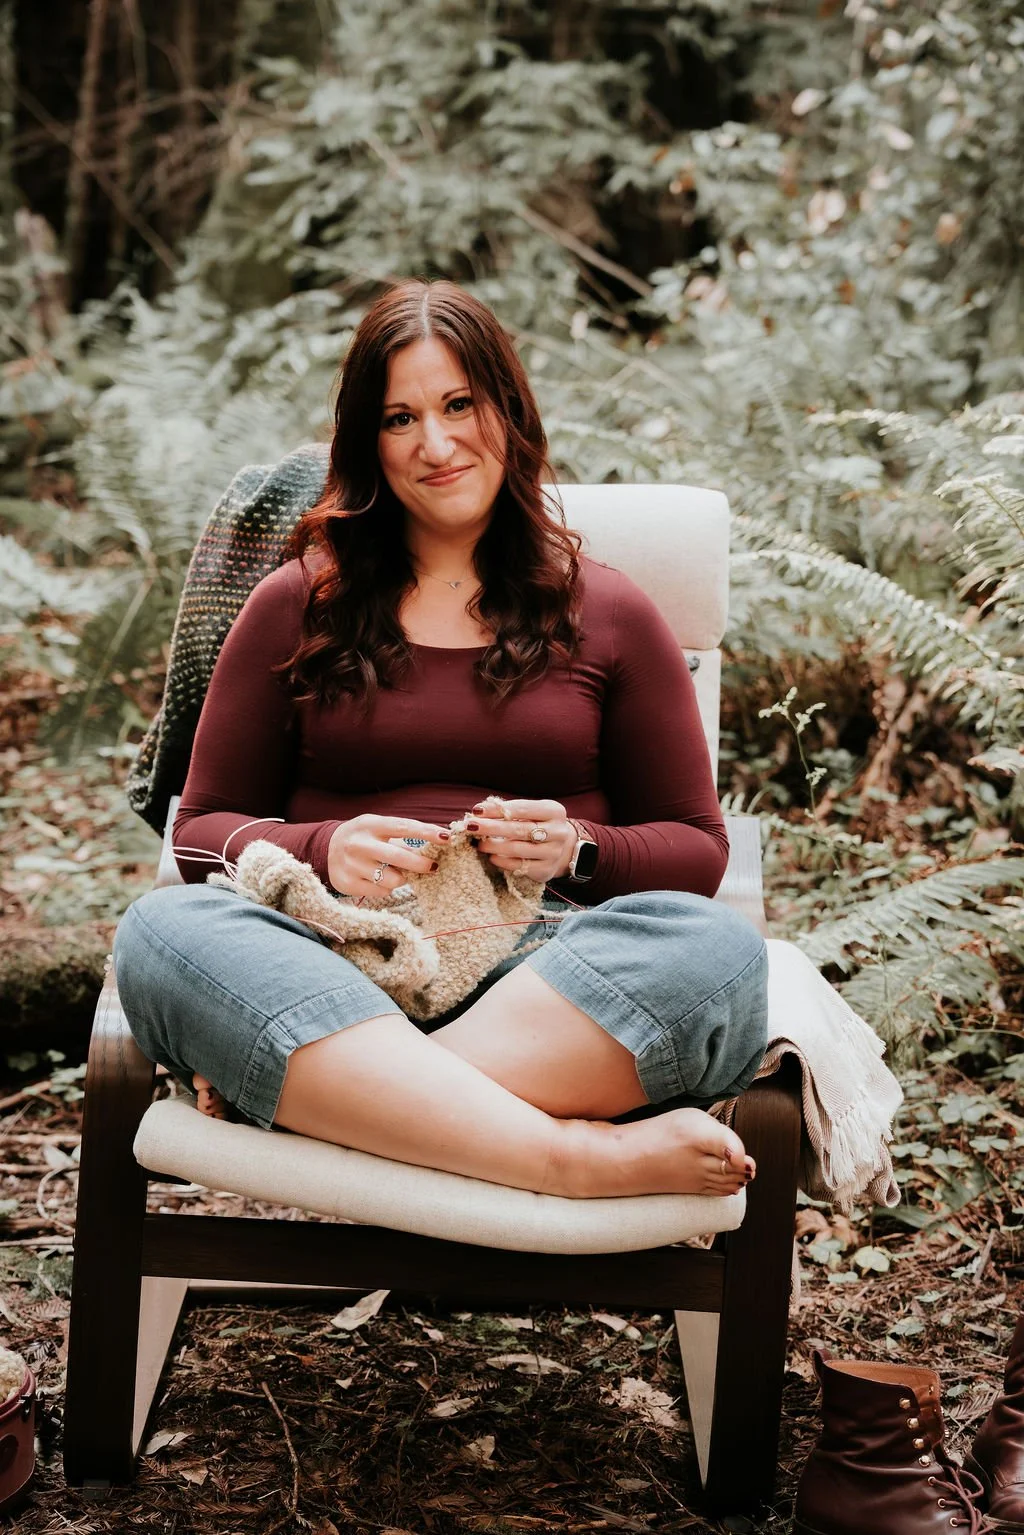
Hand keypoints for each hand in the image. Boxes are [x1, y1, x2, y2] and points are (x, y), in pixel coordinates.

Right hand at [327, 814, 450, 896]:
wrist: (325, 848)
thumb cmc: (363, 837)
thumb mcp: (377, 827)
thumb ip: (402, 834)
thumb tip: (438, 841)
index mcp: (370, 825)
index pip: (404, 827)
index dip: (427, 832)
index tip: (446, 837)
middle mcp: (359, 844)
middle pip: (399, 857)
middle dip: (422, 864)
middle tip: (433, 867)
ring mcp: (351, 865)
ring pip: (392, 879)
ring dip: (402, 878)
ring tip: (398, 873)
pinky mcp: (347, 883)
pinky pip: (380, 892)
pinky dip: (386, 888)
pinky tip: (379, 880)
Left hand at [464, 797, 576, 883]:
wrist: (562, 849)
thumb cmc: (538, 825)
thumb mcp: (529, 813)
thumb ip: (507, 810)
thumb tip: (479, 811)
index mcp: (554, 811)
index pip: (522, 808)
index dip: (498, 809)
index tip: (476, 810)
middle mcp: (558, 832)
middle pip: (519, 829)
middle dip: (492, 827)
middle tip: (471, 826)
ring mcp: (553, 852)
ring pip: (518, 849)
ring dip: (494, 846)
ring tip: (479, 844)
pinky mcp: (546, 870)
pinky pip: (519, 866)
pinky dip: (503, 861)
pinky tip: (492, 857)